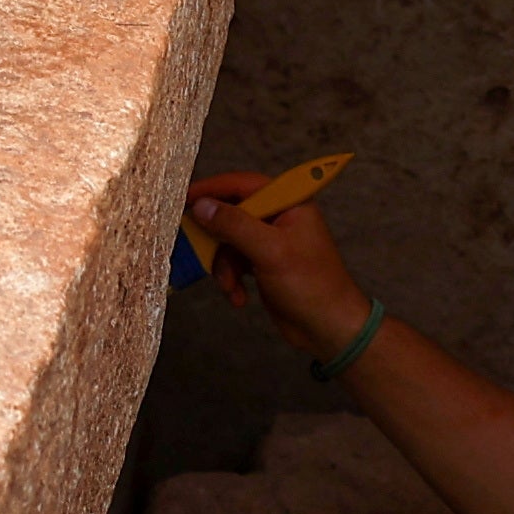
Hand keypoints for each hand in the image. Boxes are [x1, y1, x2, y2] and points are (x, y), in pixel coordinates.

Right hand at [184, 169, 372, 358]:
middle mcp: (279, 217)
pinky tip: (239, 297)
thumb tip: (201, 205)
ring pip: (228, 241)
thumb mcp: (270, 251)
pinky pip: (234, 261)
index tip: (184, 199)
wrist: (330, 330)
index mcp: (289, 203)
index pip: (242, 184)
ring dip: (223, 266)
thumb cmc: (310, 285)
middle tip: (198, 249)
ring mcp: (270, 242)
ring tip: (230, 287)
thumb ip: (234, 225)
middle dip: (216, 238)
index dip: (212, 189)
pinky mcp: (263, 264)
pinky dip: (231, 278)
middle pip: (231, 213)